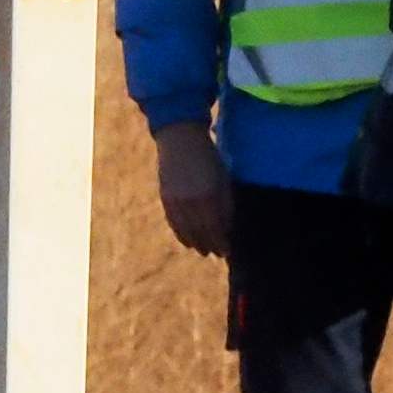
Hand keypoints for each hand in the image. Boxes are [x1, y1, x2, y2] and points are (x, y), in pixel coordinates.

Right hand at [152, 121, 235, 258]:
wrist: (180, 138)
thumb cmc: (209, 157)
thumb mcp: (223, 178)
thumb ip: (225, 204)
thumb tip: (227, 228)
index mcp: (209, 196)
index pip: (216, 229)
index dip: (221, 243)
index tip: (227, 252)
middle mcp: (191, 202)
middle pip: (201, 233)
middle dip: (210, 246)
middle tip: (217, 254)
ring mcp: (175, 201)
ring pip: (185, 231)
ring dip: (195, 243)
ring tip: (202, 250)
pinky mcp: (165, 198)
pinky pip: (173, 223)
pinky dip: (181, 234)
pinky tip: (188, 240)